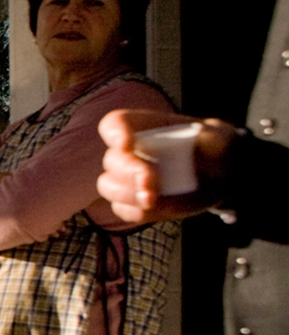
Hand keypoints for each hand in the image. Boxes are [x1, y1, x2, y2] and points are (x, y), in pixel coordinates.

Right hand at [97, 108, 236, 222]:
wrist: (224, 176)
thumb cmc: (217, 149)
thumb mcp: (221, 139)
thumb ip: (209, 142)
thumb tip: (195, 154)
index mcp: (145, 128)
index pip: (115, 123)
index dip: (114, 133)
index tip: (125, 144)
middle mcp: (131, 152)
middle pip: (112, 160)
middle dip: (128, 172)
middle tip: (149, 182)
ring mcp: (130, 179)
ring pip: (109, 186)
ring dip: (128, 194)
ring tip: (152, 200)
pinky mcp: (135, 202)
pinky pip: (123, 209)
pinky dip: (136, 211)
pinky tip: (156, 208)